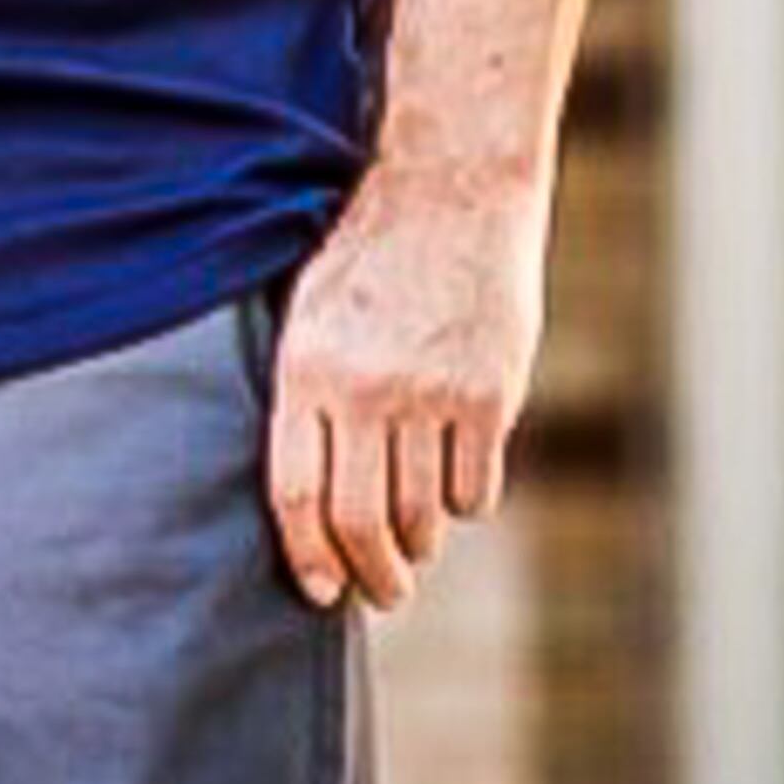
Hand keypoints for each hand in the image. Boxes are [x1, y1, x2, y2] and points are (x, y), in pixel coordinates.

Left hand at [265, 162, 549, 610]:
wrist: (449, 188)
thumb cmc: (368, 253)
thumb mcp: (310, 311)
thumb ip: (308, 394)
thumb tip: (309, 493)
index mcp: (305, 368)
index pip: (294, 492)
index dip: (306, 555)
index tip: (318, 590)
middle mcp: (363, 388)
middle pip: (360, 520)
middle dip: (371, 576)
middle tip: (381, 594)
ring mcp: (429, 393)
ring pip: (422, 513)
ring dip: (419, 546)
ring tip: (414, 549)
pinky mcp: (489, 394)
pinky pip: (474, 487)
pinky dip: (464, 505)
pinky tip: (455, 493)